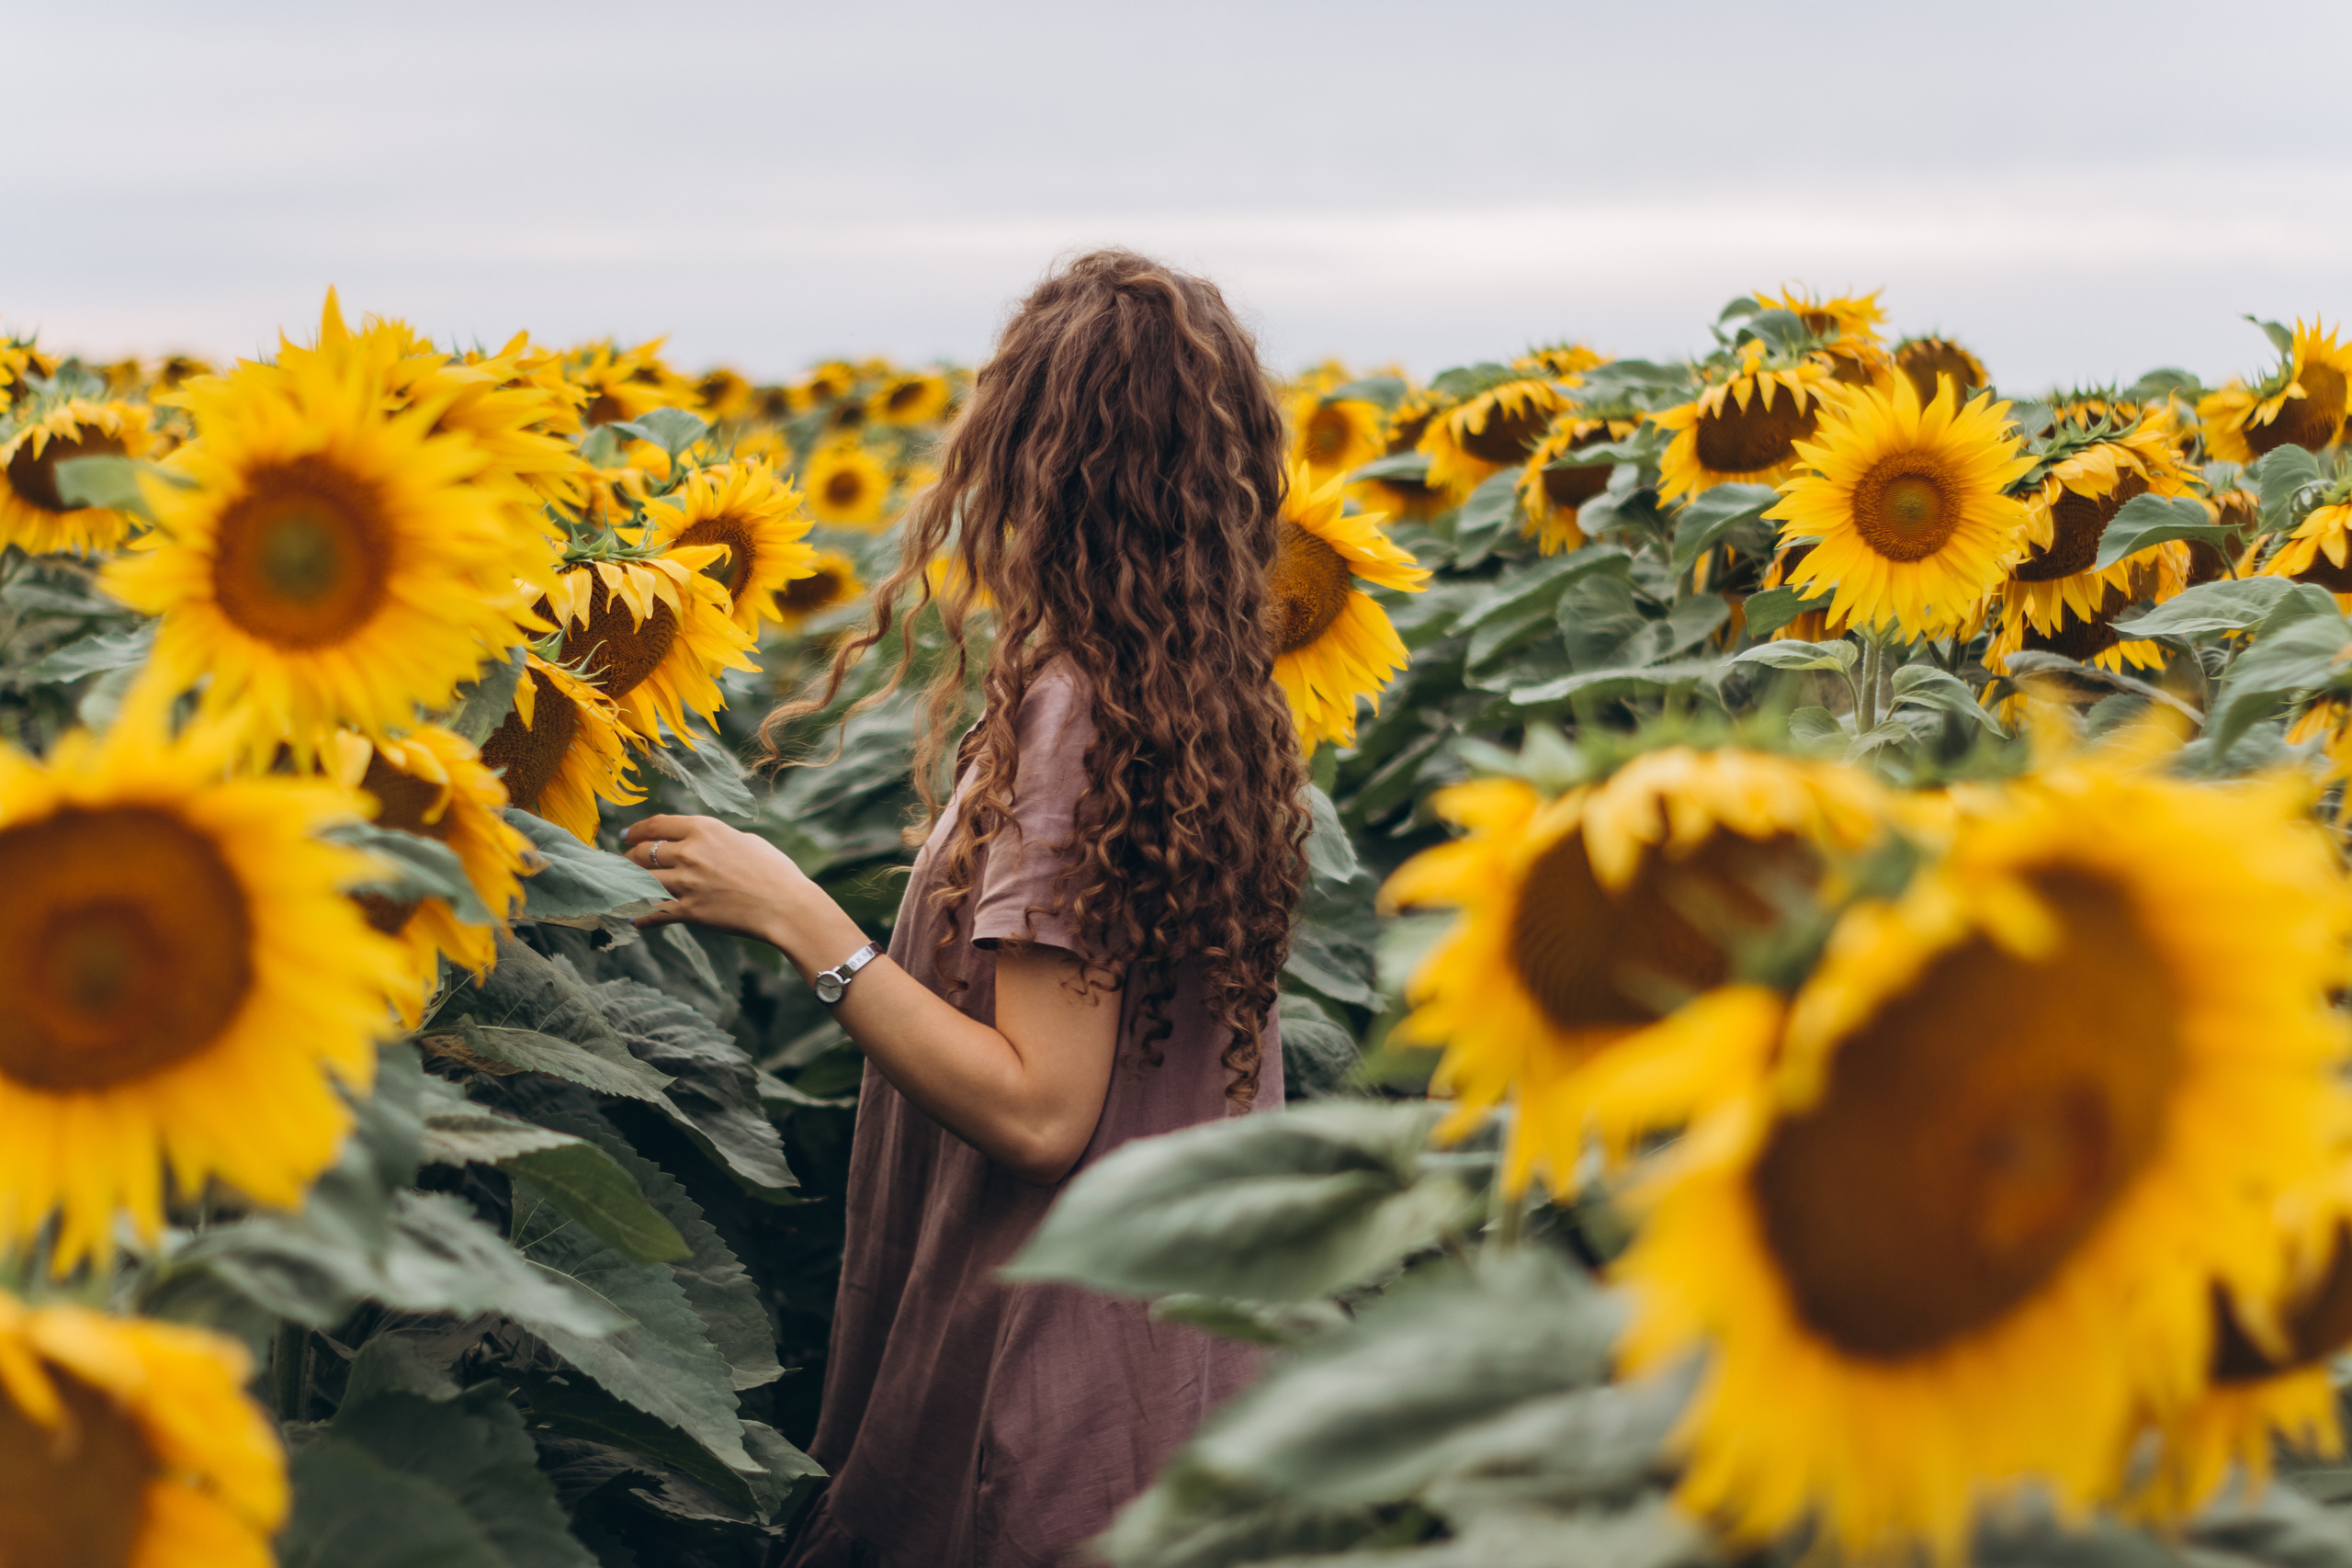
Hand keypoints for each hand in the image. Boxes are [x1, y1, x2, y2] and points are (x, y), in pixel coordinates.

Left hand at [622, 814, 831, 952]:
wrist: (785, 906)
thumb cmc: (775, 871)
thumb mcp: (746, 841)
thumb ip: (718, 839)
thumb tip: (703, 843)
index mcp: (705, 829)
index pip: (657, 825)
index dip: (636, 830)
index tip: (627, 836)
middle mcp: (690, 852)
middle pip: (644, 852)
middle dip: (629, 858)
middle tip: (625, 863)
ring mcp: (687, 882)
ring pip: (642, 881)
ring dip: (629, 885)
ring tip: (625, 889)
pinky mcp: (689, 910)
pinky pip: (653, 912)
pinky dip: (641, 917)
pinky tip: (635, 921)